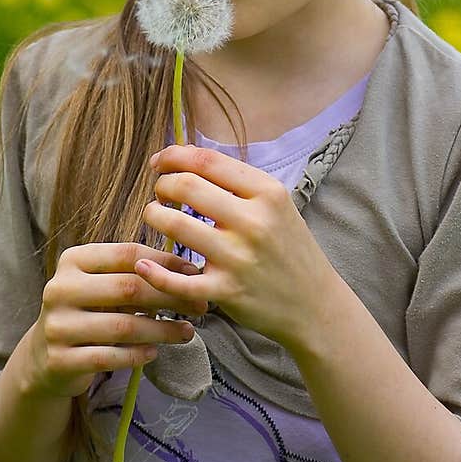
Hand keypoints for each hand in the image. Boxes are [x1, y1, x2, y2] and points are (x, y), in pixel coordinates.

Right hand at [25, 243, 202, 399]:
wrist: (45, 356)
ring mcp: (58, 325)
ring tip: (187, 332)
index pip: (128, 254)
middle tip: (201, 305)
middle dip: (171, 296)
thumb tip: (190, 272)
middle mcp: (60, 288)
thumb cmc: (87, 313)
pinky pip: (110, 357)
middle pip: (129, 288)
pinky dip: (138, 355)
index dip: (166, 262)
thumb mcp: (102, 285)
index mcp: (73, 260)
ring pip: (123, 327)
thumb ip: (134, 274)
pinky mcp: (60, 360)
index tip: (195, 273)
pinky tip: (155, 352)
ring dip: (162, 330)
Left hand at [135, 144, 336, 351]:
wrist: (316, 305)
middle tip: (160, 194)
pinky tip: (145, 265)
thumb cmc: (289, 250)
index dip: (174, 156)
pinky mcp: (226, 291)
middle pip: (186, 186)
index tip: (160, 163)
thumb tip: (188, 159)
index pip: (207, 160)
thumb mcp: (278, 206)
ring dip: (154, 217)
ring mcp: (239, 257)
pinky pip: (176, 280)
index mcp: (267, 193)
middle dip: (162, 185)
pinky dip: (154, 272)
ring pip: (175, 224)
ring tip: (157, 218)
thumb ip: (239, 184)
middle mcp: (253, 221)